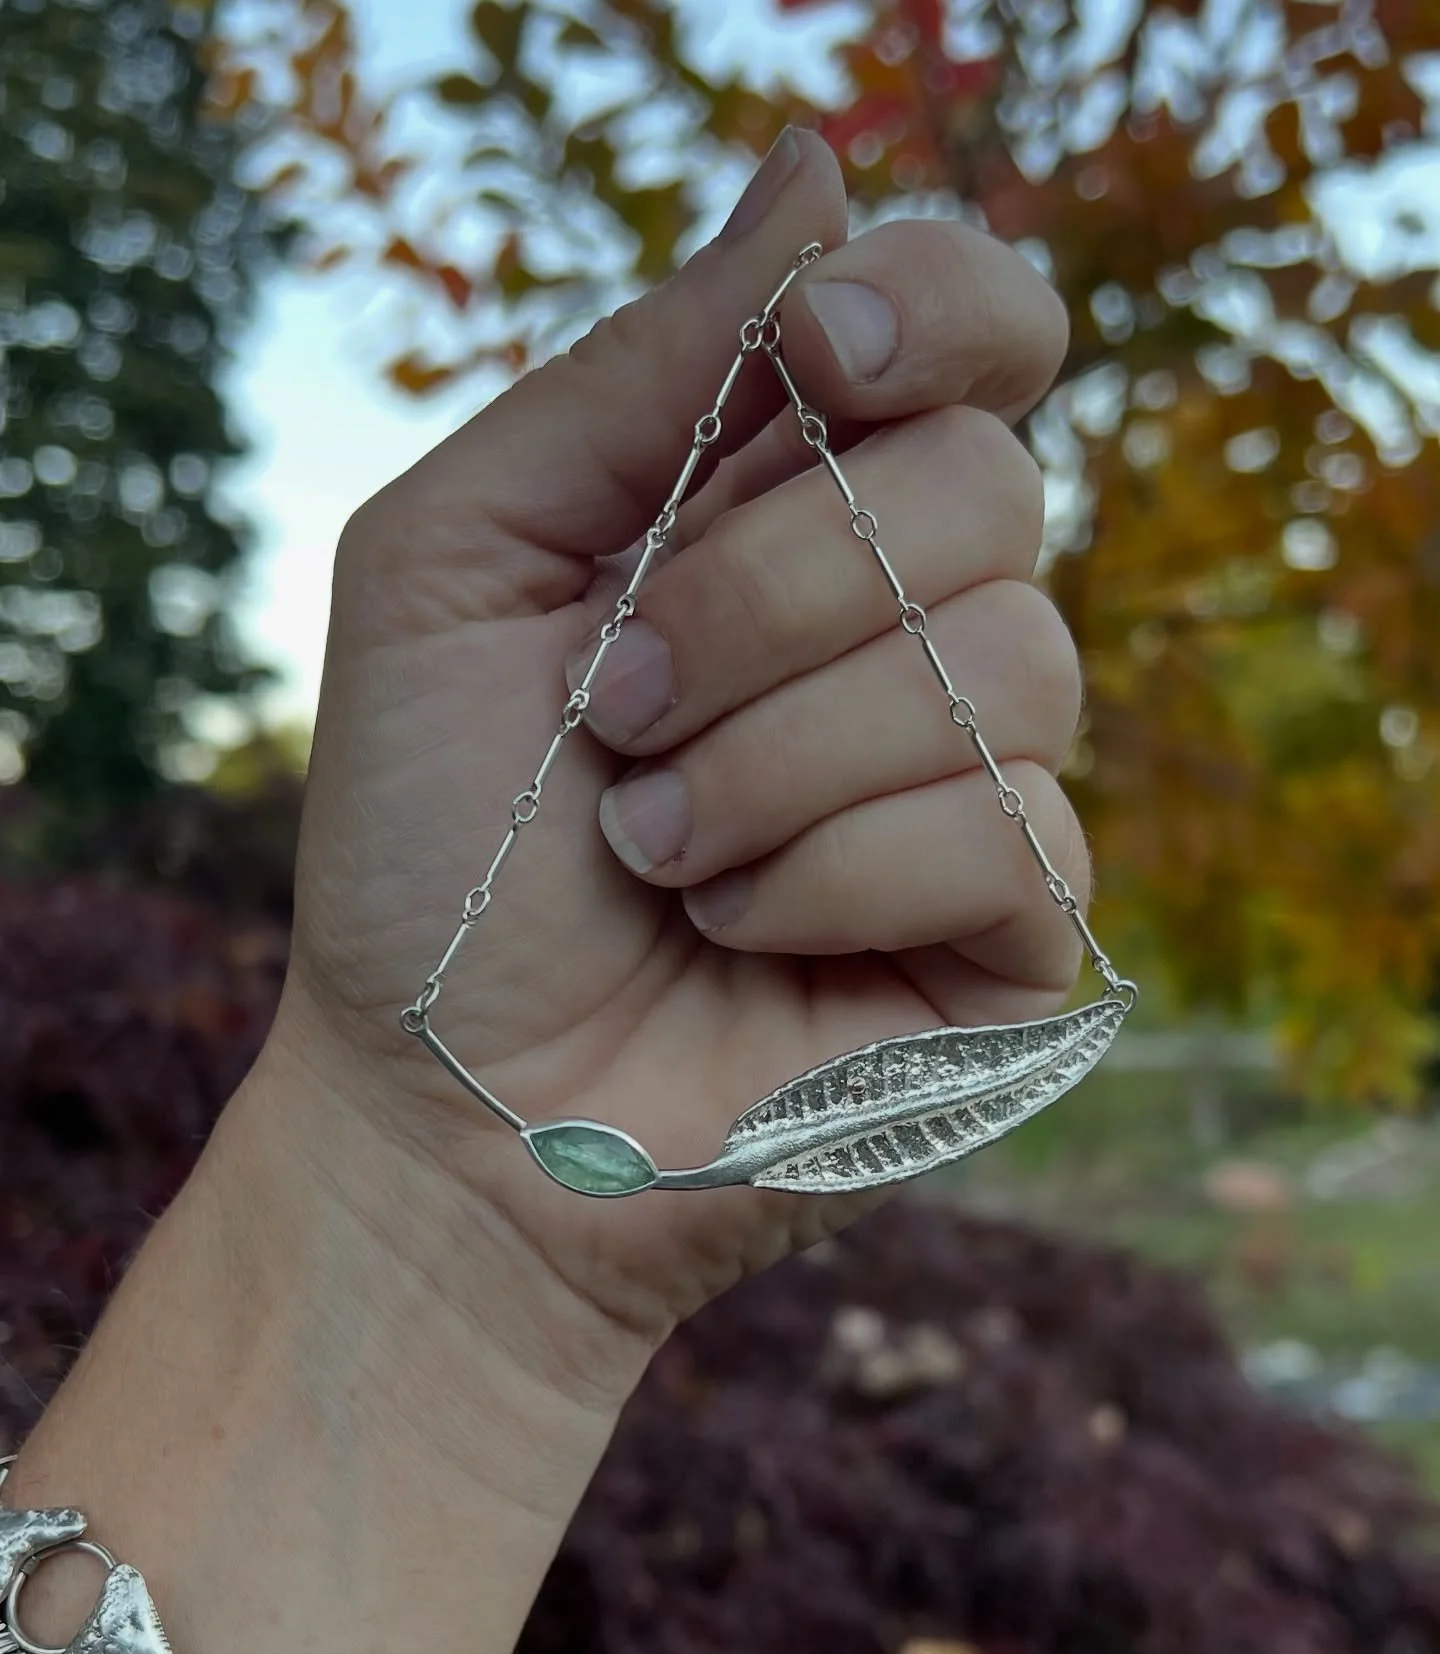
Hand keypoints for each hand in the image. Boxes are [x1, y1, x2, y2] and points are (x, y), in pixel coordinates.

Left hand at [274, 129, 1082, 1379]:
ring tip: (653, 844)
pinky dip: (830, 874)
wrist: (448, 1110)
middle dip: (769, 595)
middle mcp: (903, 628)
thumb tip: (818, 164)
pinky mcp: (1017, 930)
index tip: (828, 353)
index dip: (942, 306)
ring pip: (1005, 664)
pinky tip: (731, 924)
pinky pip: (1012, 830)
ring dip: (777, 756)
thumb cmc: (428, 847)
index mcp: (788, 513)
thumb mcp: (454, 566)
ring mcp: (974, 778)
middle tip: (620, 704)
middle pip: (990, 486)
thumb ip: (630, 374)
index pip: (979, 337)